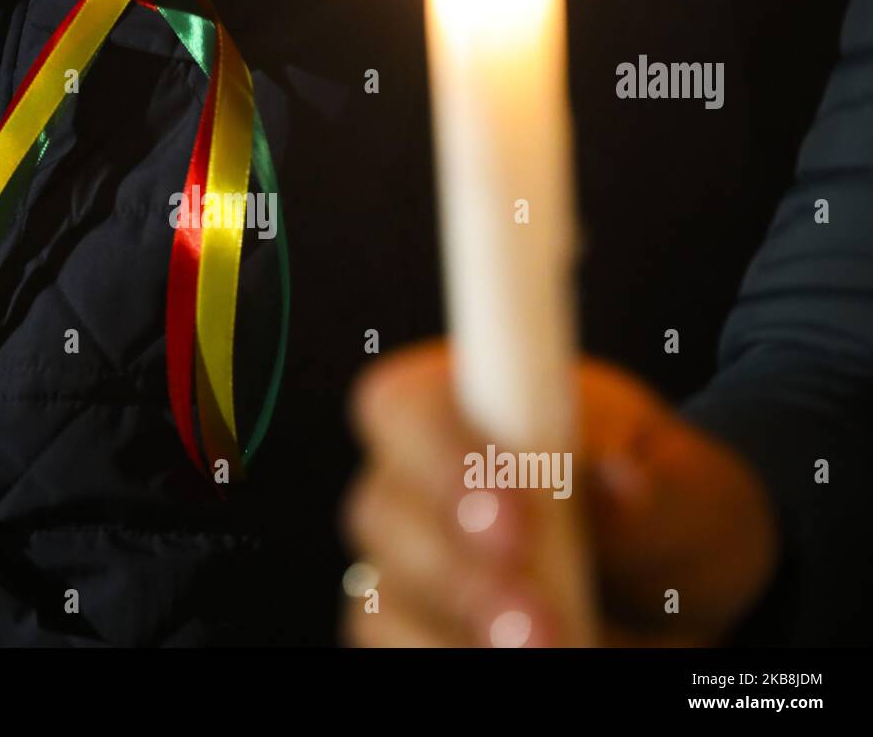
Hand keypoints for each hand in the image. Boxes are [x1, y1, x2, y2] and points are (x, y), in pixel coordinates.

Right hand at [341, 340, 778, 646]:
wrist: (677, 583)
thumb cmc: (667, 503)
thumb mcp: (688, 483)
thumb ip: (655, 485)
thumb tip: (620, 484)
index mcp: (465, 400)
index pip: (407, 406)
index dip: (442, 458)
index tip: (514, 515)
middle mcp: (417, 479)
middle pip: (383, 511)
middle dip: (457, 570)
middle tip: (536, 620)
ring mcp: (406, 562)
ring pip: (385, 599)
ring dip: (456, 633)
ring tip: (550, 653)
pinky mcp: (416, 628)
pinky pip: (399, 653)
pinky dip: (452, 662)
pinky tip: (525, 670)